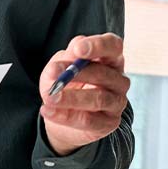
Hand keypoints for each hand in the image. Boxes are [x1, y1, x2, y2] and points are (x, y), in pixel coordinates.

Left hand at [39, 33, 130, 155]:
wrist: (65, 117)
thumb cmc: (68, 84)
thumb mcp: (61, 67)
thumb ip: (63, 61)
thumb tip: (57, 68)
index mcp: (110, 58)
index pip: (113, 46)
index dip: (98, 46)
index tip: (78, 50)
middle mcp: (119, 78)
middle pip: (103, 73)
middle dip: (77, 74)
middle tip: (53, 74)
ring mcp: (118, 101)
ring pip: (98, 98)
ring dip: (71, 98)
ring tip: (49, 96)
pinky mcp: (110, 122)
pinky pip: (88, 120)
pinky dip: (65, 116)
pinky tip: (48, 110)